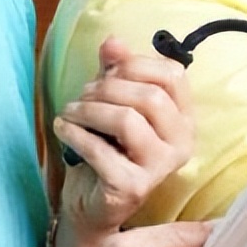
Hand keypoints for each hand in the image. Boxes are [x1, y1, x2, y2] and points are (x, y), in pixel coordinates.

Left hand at [53, 37, 193, 246]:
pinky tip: (63, 129)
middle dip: (107, 88)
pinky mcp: (133, 187)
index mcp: (183, 118)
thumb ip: (116, 71)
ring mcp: (160, 168)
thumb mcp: (111, 102)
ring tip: (69, 113)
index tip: (108, 71)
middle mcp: (181, 143)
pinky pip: (102, 149)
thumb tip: (113, 41)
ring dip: (89, 110)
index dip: (136, 64)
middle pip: (150, 96)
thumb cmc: (105, 148)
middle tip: (82, 96)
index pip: (173, 75)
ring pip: (128, 120)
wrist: (90, 204)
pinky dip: (75, 133)